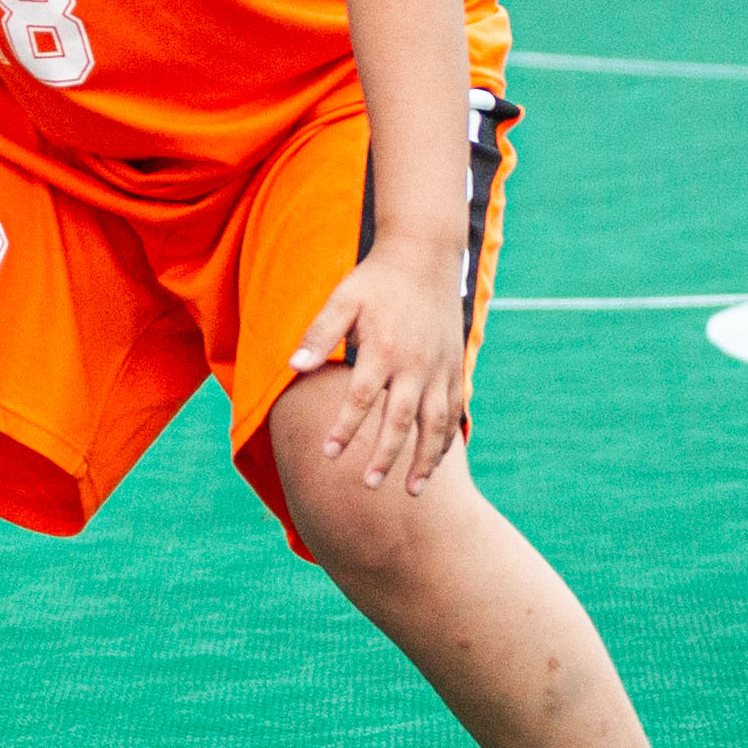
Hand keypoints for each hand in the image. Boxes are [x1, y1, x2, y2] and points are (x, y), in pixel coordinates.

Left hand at [292, 239, 473, 492]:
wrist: (424, 257)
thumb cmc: (375, 281)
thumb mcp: (341, 300)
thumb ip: (318, 334)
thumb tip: (292, 366)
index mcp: (382, 348)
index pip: (361, 398)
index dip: (345, 428)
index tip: (328, 454)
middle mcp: (414, 363)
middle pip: (400, 419)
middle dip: (386, 455)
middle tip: (368, 485)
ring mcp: (439, 367)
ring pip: (436, 423)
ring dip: (426, 459)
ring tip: (412, 491)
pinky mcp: (455, 367)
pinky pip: (454, 410)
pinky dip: (447, 438)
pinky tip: (436, 461)